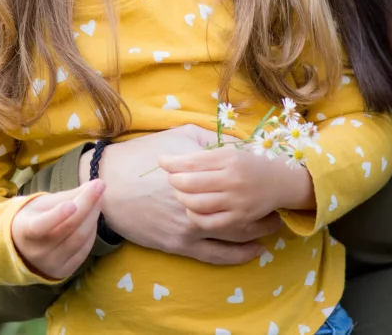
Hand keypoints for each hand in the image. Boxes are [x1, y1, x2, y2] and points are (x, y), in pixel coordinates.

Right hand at [11, 179, 104, 279]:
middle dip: (88, 204)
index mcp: (25, 231)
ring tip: (99, 199)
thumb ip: (68, 195)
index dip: (57, 215)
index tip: (72, 204)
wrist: (23, 248)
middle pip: (69, 228)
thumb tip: (95, 186)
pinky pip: (84, 250)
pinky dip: (92, 232)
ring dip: (93, 216)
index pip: (41, 225)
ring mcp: (50, 265)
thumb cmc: (35, 218)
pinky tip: (93, 219)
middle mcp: (36, 252)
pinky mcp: (64, 271)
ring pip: (80, 238)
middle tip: (100, 186)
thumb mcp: (44, 203)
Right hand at [88, 126, 281, 264]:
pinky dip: (239, 254)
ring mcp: (191, 227)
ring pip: (236, 234)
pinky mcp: (180, 245)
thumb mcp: (182, 137)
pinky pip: (217, 255)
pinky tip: (255, 249)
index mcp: (203, 174)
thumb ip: (213, 141)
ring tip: (275, 225)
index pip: (243, 181)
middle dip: (267, 208)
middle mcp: (201, 202)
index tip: (276, 178)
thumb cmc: (146, 155)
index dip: (263, 181)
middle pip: (245, 209)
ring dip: (259, 231)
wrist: (110, 185)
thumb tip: (241, 141)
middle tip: (281, 203)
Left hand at [160, 145, 314, 232]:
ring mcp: (236, 201)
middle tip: (169, 179)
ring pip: (197, 204)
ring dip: (182, 198)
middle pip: (191, 183)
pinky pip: (209, 222)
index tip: (161, 161)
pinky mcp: (239, 219)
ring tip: (179, 193)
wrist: (281, 180)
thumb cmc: (251, 162)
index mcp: (229, 158)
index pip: (194, 161)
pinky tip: (191, 210)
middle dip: (175, 181)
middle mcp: (233, 179)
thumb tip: (174, 157)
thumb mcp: (230, 150)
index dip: (173, 162)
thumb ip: (205, 152)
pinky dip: (195, 216)